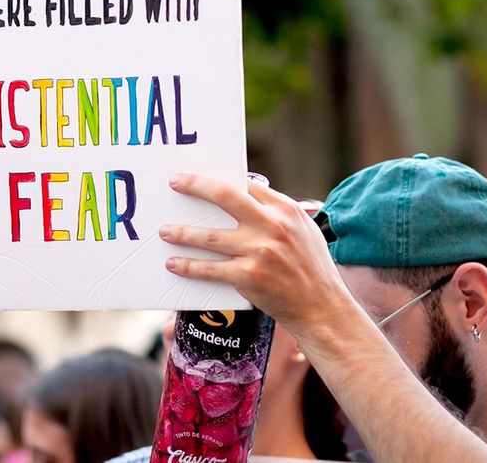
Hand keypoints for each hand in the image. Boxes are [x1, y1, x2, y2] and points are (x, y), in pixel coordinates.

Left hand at [159, 173, 351, 331]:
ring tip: (164, 231)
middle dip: (196, 186)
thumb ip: (278, 214)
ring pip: (209, 236)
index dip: (223, 180)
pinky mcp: (248, 277)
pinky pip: (210, 269)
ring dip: (182, 233)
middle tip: (175, 182)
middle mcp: (271, 225)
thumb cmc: (313, 268)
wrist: (321, 308)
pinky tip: (174, 264)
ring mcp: (258, 251)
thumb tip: (249, 198)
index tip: (203, 178)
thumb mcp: (305, 230)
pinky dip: (188, 266)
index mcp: (286, 209)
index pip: (247, 184)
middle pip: (225, 195)